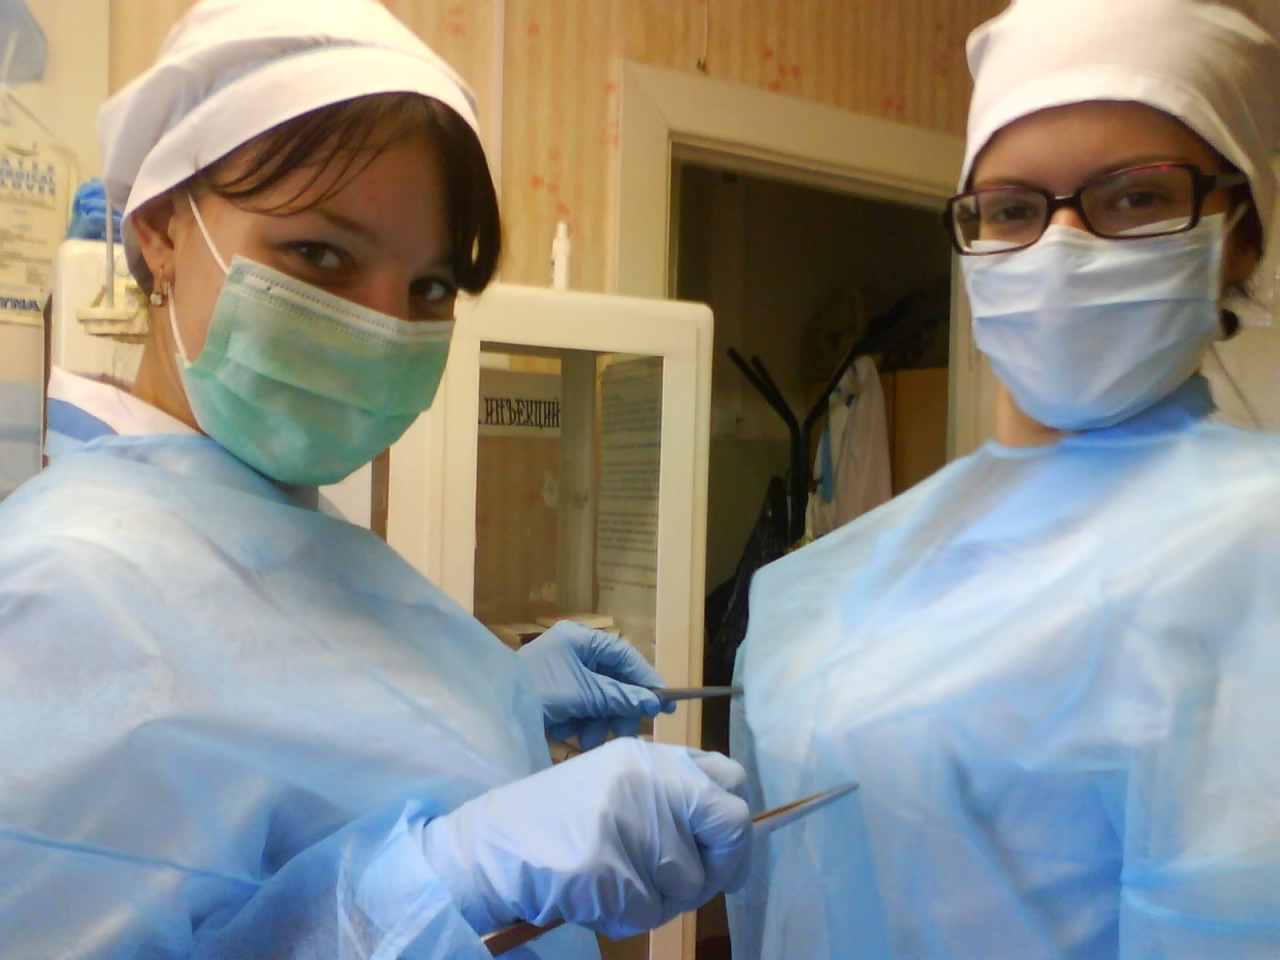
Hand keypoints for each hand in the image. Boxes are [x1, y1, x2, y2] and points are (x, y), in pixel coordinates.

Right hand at [419, 738, 752, 938]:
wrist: (489, 849)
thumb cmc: (558, 823)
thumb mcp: (618, 786)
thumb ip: (672, 799)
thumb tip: (736, 837)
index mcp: (651, 757)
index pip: (731, 778)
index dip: (736, 824)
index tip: (726, 851)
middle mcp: (647, 780)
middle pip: (730, 827)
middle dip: (720, 866)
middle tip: (689, 884)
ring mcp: (627, 822)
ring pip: (690, 883)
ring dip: (661, 898)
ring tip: (615, 881)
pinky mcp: (606, 868)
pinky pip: (650, 912)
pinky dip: (627, 917)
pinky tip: (595, 896)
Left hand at [517, 620, 675, 747]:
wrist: (495, 712)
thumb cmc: (542, 690)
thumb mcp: (586, 694)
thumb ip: (622, 697)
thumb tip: (654, 703)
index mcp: (581, 639)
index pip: (625, 655)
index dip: (646, 679)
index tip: (665, 703)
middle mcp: (574, 651)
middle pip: (613, 680)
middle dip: (617, 709)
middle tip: (624, 732)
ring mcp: (563, 672)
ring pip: (598, 698)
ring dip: (597, 721)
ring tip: (586, 739)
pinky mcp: (555, 693)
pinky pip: (580, 707)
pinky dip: (579, 722)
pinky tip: (568, 733)